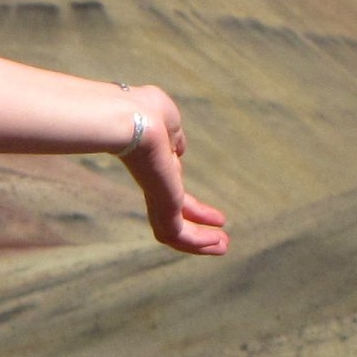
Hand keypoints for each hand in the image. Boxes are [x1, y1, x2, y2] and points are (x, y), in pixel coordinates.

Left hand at [120, 86, 227, 255]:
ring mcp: (155, 194)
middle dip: (198, 221)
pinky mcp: (161, 206)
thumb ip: (173, 134)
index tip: (213, 213)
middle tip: (221, 237)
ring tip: (223, 246)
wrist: (133, 119)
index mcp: (154, 158)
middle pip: (173, 208)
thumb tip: (178, 148)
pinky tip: (216, 243)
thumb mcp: (166, 117)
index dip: (192, 199)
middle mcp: (153, 179)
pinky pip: (178, 233)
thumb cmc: (145, 109)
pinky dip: (196, 241)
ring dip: (200, 240)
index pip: (172, 183)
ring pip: (174, 228)